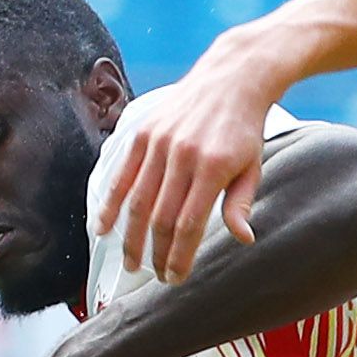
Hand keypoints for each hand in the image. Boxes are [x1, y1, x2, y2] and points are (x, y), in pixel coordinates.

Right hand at [96, 64, 269, 283]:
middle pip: (161, 218)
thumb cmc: (244, 128)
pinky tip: (103, 227)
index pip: (188, 225)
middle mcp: (182, 156)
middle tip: (156, 275)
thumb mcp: (252, 167)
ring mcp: (159, 143)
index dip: (179, 256)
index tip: (175, 277)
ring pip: (138, 201)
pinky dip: (110, 204)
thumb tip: (242, 239)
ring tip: (131, 262)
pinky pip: (122, 175)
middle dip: (156, 253)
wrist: (231, 78)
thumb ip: (241, 204)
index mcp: (212, 168)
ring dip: (131, 237)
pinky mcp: (143, 133)